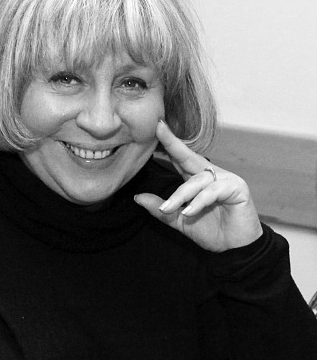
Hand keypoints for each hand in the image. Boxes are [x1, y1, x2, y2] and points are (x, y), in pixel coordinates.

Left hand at [134, 120, 262, 251]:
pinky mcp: (237, 188)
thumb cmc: (210, 232)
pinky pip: (212, 191)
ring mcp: (227, 179)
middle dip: (173, 144)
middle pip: (189, 157)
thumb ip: (161, 208)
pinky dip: (198, 202)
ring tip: (168, 210)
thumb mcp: (178, 219)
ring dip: (180, 196)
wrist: (234, 250)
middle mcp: (212, 175)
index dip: (169, 142)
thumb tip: (138, 197)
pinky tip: (188, 212)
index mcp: (198, 179)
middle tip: (158, 130)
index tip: (156, 126)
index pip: (181, 157)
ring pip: (196, 181)